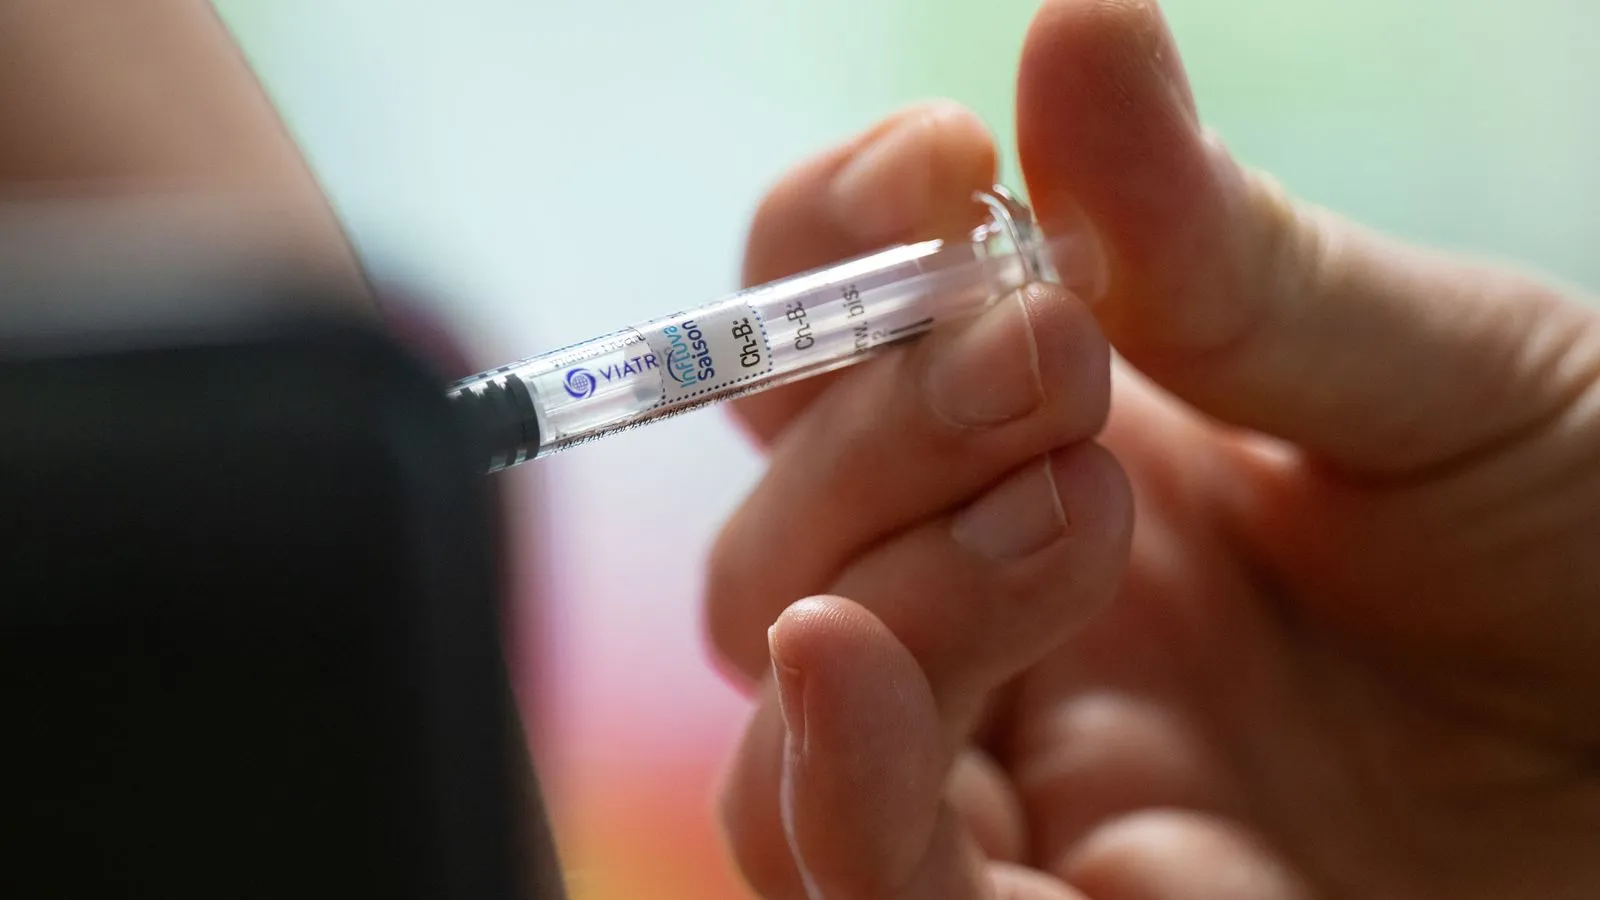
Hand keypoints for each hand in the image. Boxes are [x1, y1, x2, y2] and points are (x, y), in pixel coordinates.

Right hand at [705, 1, 1599, 896]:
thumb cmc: (1595, 554)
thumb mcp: (1441, 384)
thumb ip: (1230, 256)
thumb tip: (1077, 25)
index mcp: (1061, 450)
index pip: (830, 343)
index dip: (827, 247)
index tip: (942, 166)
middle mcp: (1000, 607)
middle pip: (787, 524)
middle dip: (877, 423)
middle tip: (1051, 361)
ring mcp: (1021, 770)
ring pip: (791, 689)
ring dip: (863, 572)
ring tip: (1068, 502)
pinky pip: (871, 881)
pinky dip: (828, 778)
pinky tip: (846, 657)